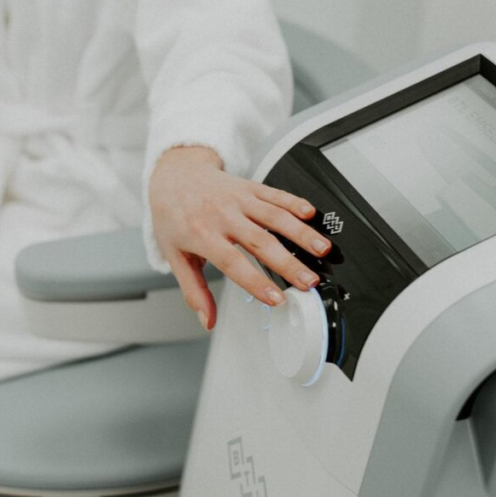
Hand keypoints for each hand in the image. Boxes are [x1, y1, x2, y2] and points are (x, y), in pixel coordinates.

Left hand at [149, 146, 330, 330]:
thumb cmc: (174, 218)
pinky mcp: (249, 187)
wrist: (174, 176)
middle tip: (309, 281)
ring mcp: (238, 199)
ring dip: (300, 233)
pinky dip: (294, 202)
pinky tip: (311, 213)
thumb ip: (194, 291)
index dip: (256, 282)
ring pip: (273, 216)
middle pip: (260, 241)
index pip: (232, 262)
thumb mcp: (175, 256)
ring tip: (322, 250)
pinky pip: (275, 193)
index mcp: (202, 235)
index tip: (276, 299)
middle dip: (288, 263)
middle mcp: (222, 215)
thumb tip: (207, 320)